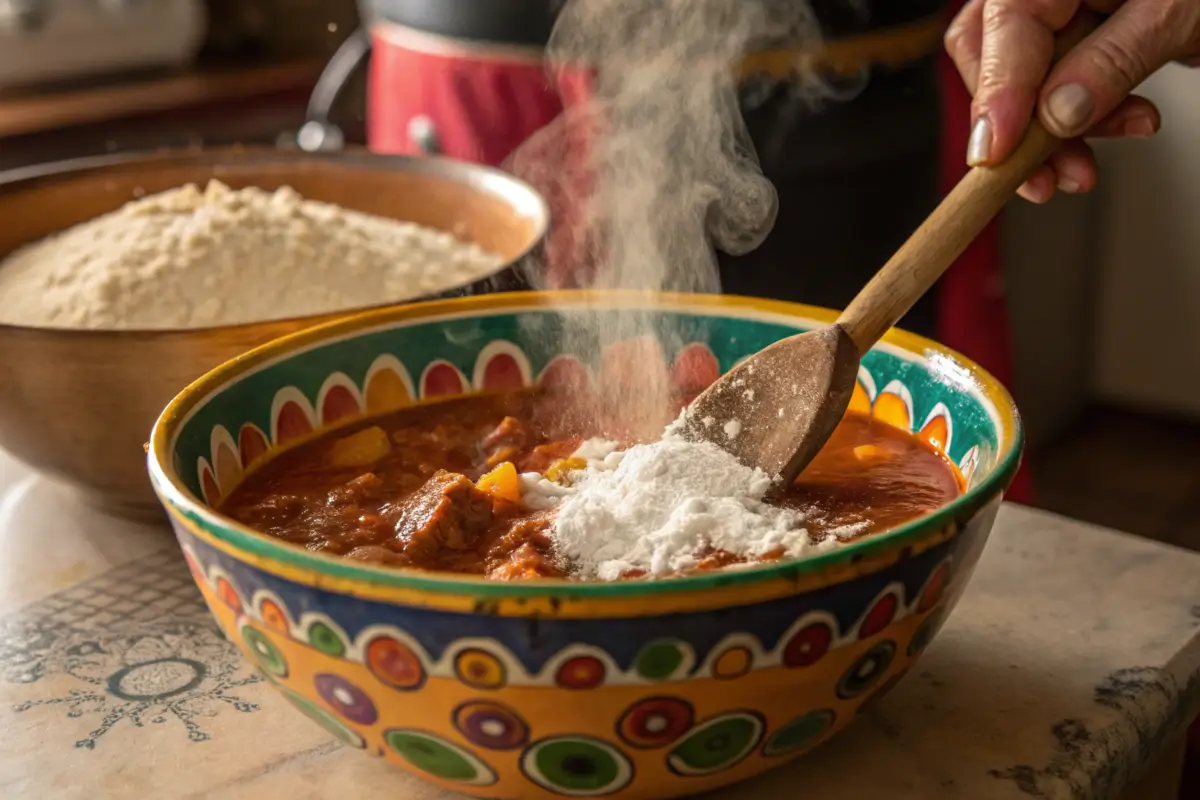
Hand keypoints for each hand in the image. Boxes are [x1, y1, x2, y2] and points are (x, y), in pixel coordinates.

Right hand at [945, 0, 1199, 202]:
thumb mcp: (1181, 10)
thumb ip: (1115, 58)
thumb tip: (1057, 114)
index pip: (1005, 25)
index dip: (995, 93)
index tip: (994, 152)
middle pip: (993, 54)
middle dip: (1017, 125)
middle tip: (1045, 178)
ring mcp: (1063, 5)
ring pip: (1020, 76)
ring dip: (1051, 135)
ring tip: (1089, 168)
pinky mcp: (1082, 29)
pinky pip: (1056, 80)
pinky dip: (1084, 117)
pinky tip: (1127, 124)